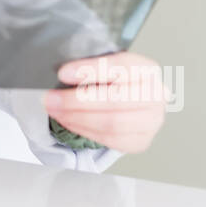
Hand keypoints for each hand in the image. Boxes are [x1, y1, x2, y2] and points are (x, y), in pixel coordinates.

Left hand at [43, 51, 167, 153]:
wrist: (131, 101)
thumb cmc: (115, 80)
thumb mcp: (106, 66)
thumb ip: (90, 67)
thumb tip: (61, 73)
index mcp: (147, 69)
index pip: (121, 66)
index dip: (90, 70)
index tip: (62, 73)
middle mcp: (155, 95)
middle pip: (115, 99)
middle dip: (76, 100)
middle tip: (50, 99)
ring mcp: (152, 121)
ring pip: (111, 123)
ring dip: (76, 118)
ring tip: (55, 111)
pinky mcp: (141, 141)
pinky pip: (109, 139)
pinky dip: (84, 130)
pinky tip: (68, 121)